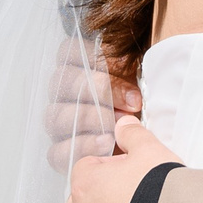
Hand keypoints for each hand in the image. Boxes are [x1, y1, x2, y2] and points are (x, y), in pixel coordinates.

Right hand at [42, 38, 140, 170]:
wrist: (145, 138)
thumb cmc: (140, 99)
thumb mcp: (139, 75)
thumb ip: (129, 64)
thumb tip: (126, 64)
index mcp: (77, 66)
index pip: (68, 51)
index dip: (94, 56)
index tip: (127, 64)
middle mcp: (61, 93)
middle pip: (64, 83)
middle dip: (100, 91)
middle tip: (130, 102)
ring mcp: (58, 123)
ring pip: (57, 116)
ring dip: (91, 119)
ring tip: (118, 125)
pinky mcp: (60, 151)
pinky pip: (57, 151)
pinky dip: (82, 147)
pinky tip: (105, 144)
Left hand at [66, 116, 182, 202]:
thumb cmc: (159, 193)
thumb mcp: (151, 152)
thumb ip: (133, 135)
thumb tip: (123, 124)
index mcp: (85, 184)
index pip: (88, 168)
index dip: (111, 168)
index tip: (132, 174)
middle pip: (85, 201)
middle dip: (104, 198)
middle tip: (136, 199)